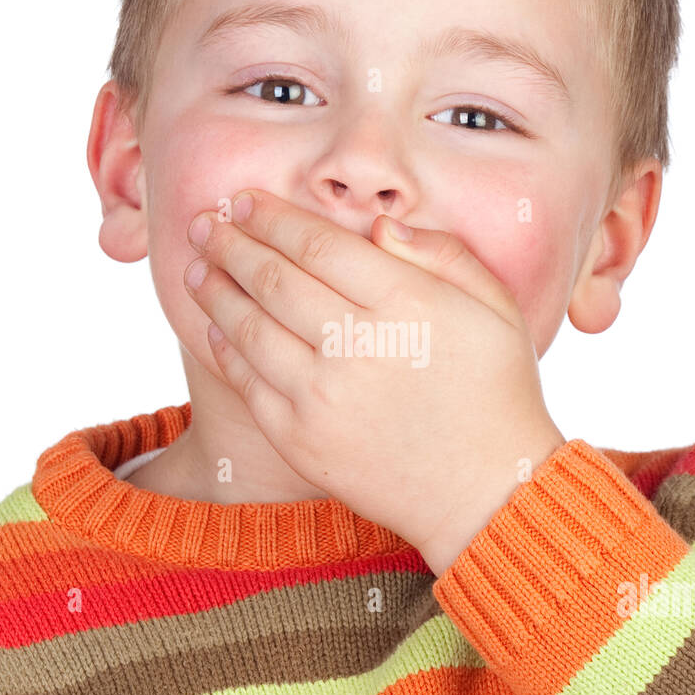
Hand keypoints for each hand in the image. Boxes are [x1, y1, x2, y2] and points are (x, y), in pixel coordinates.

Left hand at [184, 190, 565, 573]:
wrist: (487, 494)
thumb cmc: (497, 393)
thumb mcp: (497, 309)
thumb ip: (442, 255)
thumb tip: (379, 225)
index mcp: (406, 304)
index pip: (317, 244)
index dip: (272, 218)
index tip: (245, 201)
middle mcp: (357, 346)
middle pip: (273, 279)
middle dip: (231, 244)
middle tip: (204, 224)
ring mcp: (323, 397)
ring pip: (249, 328)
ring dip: (216, 292)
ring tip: (198, 270)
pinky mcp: (302, 441)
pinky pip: (249, 384)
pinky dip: (226, 349)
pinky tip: (217, 328)